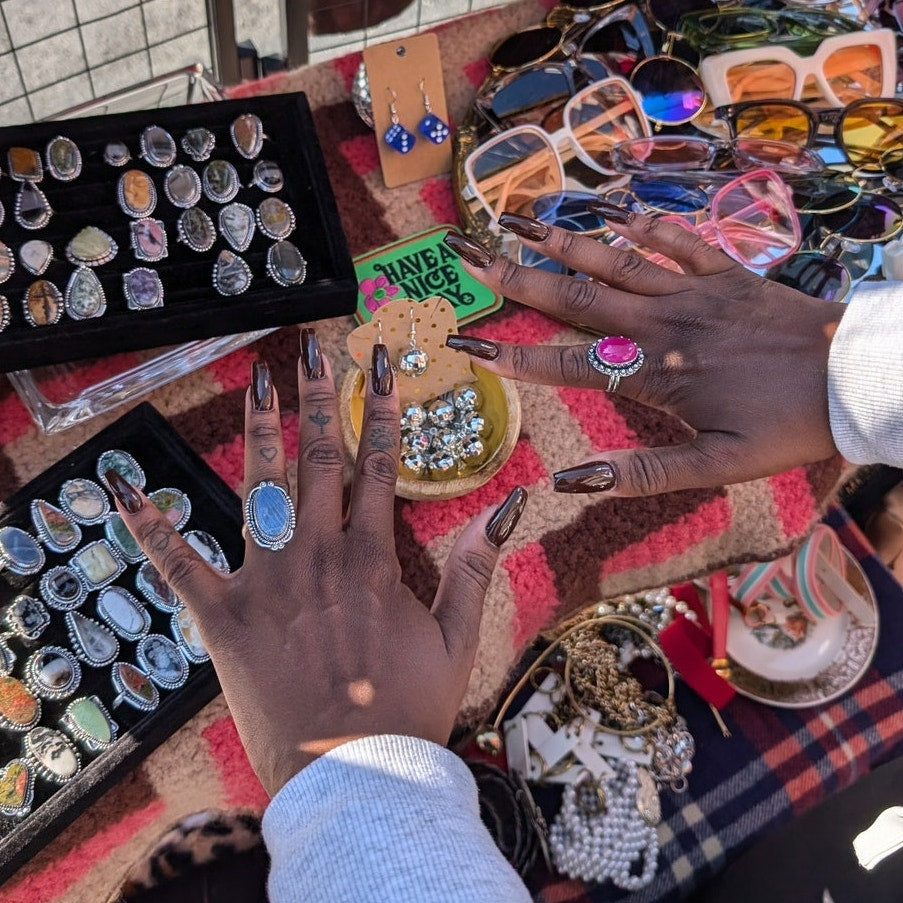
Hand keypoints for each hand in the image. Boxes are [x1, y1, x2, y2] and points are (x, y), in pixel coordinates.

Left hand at [106, 330, 525, 795]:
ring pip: (260, 488)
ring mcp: (267, 583)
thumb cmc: (407, 709)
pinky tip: (127, 491)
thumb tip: (509, 504)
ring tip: (258, 380)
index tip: (378, 362)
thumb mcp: (458, 638)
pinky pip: (182, 565)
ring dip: (259, 430)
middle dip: (318, 397)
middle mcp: (319, 556)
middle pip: (319, 458)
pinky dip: (153, 528)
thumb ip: (476, 567)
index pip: (379, 464)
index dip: (380, 407)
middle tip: (312, 348)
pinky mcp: (224, 618)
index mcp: (373, 559)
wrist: (353, 776)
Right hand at [443, 209, 843, 496]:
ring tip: (518, 218)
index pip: (569, 365)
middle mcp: (664, 325)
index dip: (515, 358)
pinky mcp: (727, 273)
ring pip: (616, 261)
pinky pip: (680, 241)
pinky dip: (647, 226)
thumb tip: (571, 480)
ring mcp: (695, 292)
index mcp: (657, 375)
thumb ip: (640, 473)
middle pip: (577, 299)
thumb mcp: (715, 467)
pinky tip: (616, 214)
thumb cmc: (786, 427)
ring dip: (564, 240)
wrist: (855, 378)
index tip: (468, 345)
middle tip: (470, 256)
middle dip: (517, 279)